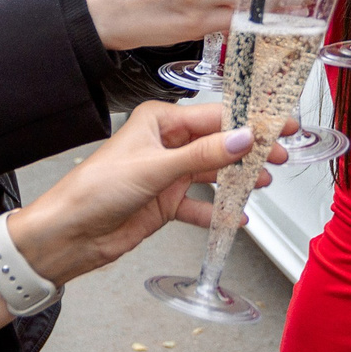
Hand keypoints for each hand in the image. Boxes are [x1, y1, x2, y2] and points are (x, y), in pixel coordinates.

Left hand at [5, 100, 281, 285]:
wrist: (68, 235)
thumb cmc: (94, 190)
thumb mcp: (154, 168)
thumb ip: (202, 156)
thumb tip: (241, 138)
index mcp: (159, 121)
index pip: (214, 116)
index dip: (249, 120)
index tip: (278, 124)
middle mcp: (166, 144)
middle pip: (219, 143)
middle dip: (250, 149)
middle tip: (282, 154)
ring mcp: (167, 174)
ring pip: (213, 172)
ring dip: (238, 178)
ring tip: (264, 182)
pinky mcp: (165, 202)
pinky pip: (200, 204)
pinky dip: (218, 211)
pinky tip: (236, 217)